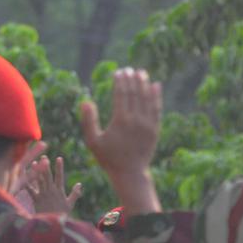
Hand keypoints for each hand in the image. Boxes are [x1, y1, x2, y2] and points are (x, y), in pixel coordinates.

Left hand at [16, 155, 81, 213]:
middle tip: (44, 157)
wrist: (52, 224)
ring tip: (34, 163)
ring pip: (39, 181)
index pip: (60, 176)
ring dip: (37, 172)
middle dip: (46, 166)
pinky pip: (30, 190)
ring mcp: (43, 195)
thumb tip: (79, 184)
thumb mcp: (70, 204)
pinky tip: (24, 176)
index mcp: (59, 191)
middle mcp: (50, 191)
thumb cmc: (62, 215)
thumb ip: (75, 193)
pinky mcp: (36, 200)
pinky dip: (27, 183)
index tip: (59, 158)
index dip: (59, 167)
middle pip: (48, 176)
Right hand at [80, 68, 161, 213]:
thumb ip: (88, 121)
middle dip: (131, 79)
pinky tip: (156, 85)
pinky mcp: (155, 129)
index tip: (118, 72)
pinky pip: (157, 108)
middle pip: (135, 94)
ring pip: (147, 98)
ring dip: (144, 84)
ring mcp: (148, 124)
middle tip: (128, 69)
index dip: (120, 82)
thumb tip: (85, 101)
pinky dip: (156, 96)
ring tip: (141, 72)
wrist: (130, 173)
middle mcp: (136, 120)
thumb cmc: (108, 158)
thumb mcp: (93, 142)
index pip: (121, 95)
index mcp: (120, 121)